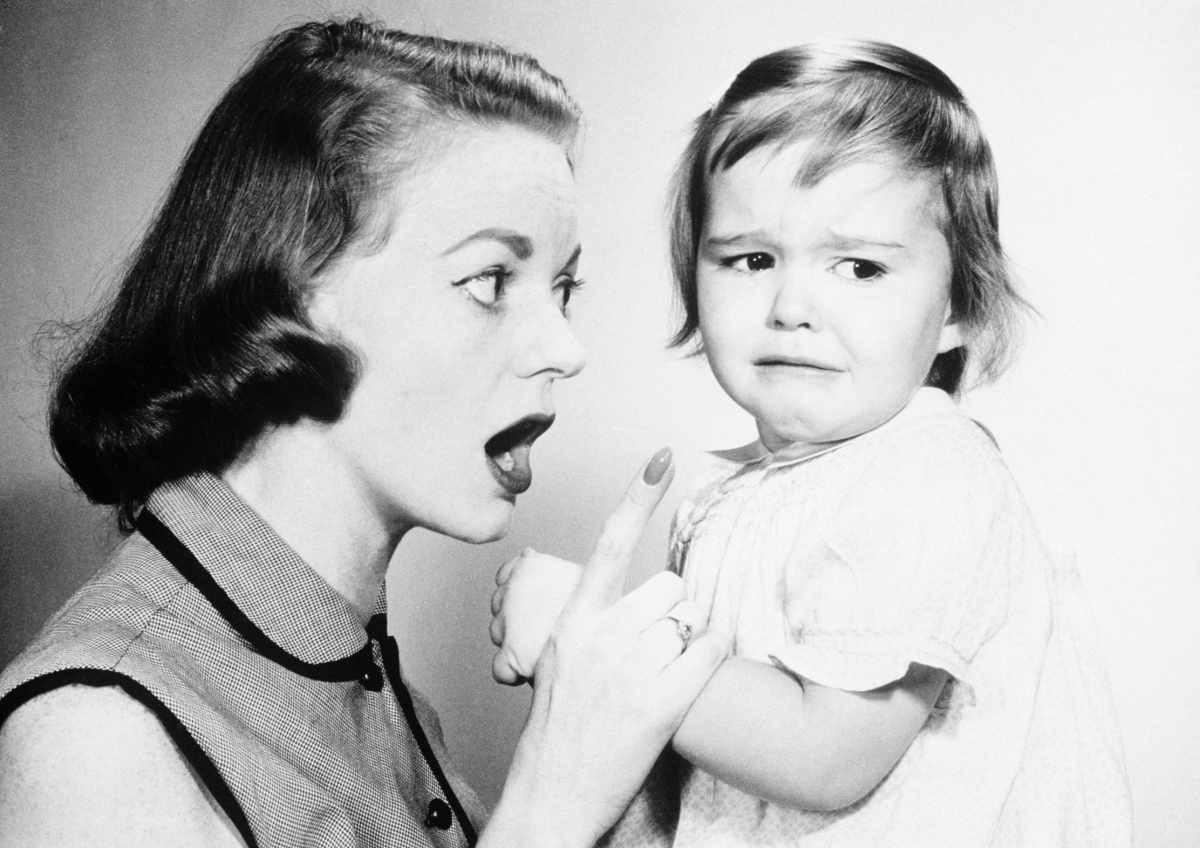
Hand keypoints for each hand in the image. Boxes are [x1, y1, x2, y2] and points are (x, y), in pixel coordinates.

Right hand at [482, 448, 727, 847]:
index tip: (662, 457)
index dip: (638, 496)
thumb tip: (622, 594)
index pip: (609, 542)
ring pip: (688, 620)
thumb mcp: (556, 660)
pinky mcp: (662, 703)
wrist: (551, 793)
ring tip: (658, 678)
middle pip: (668, 588)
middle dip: (670, 614)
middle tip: (651, 652)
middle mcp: (601, 636)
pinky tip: (690, 680)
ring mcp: (631, 669)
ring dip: (685, 642)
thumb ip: (587, 622)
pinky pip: (709, 652)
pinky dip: (709, 660)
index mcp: (572, 620)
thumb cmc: (557, 728)